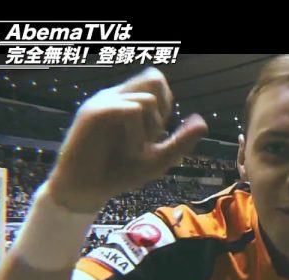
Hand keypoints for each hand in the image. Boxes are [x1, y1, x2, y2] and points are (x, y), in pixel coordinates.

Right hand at [46, 67, 207, 211]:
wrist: (86, 191)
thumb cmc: (119, 173)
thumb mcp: (159, 159)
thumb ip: (181, 141)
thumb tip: (202, 120)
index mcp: (128, 102)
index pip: (156, 81)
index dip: (167, 103)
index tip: (156, 134)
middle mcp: (116, 97)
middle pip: (154, 79)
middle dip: (162, 111)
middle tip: (151, 138)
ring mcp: (104, 102)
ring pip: (147, 98)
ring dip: (151, 128)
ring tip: (135, 150)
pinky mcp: (93, 112)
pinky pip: (130, 110)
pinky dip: (137, 134)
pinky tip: (129, 151)